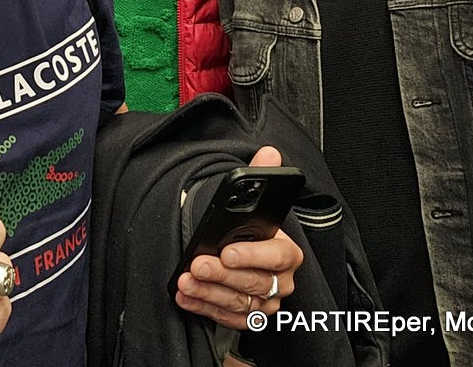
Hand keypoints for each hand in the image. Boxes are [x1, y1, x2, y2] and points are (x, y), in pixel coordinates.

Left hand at [174, 146, 303, 330]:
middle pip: (255, 282)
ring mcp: (265, 302)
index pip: (278, 257)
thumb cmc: (249, 231)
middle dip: (222, 274)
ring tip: (186, 280)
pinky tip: (186, 296)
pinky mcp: (248, 317)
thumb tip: (268, 153)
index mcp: (287, 253)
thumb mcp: (252, 203)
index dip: (253, 255)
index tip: (227, 250)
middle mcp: (280, 281)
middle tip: (198, 264)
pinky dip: (205, 308)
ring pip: (239, 303)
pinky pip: (228, 318)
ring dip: (209, 292)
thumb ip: (259, 177)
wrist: (240, 254)